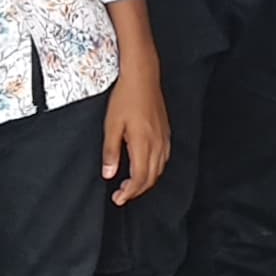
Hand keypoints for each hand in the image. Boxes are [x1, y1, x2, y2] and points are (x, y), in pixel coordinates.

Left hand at [102, 72, 171, 205]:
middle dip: (137, 191)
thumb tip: (109, 174)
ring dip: (146, 181)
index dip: (129, 192)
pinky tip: (145, 168)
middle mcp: (157, 143)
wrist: (143, 77)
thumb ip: (111, 152)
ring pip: (159, 170)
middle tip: (121, 195)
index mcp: (143, 143)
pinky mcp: (166, 132)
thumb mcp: (111, 125)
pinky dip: (154, 170)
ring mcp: (164, 138)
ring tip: (131, 185)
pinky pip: (163, 159)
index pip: (139, 178)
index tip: (118, 199)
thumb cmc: (126, 97)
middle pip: (151, 177)